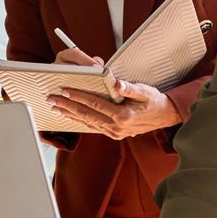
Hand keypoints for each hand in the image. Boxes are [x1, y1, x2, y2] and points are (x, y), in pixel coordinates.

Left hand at [47, 52, 178, 137]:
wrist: (165, 117)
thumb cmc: (155, 101)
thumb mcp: (145, 91)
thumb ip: (130, 88)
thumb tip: (115, 83)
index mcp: (122, 116)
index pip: (94, 104)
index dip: (78, 96)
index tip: (64, 90)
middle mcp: (116, 127)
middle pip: (86, 115)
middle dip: (67, 106)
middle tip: (51, 99)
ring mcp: (114, 133)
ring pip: (87, 123)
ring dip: (70, 114)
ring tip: (56, 107)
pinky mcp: (114, 134)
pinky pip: (93, 127)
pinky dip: (80, 121)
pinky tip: (71, 116)